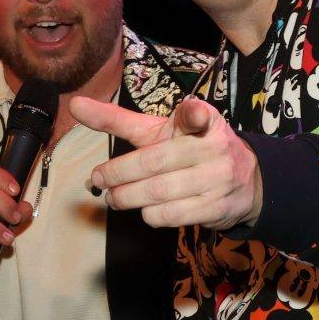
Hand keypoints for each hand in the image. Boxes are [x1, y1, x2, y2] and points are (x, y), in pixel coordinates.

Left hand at [72, 95, 261, 230]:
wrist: (244, 181)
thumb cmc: (189, 148)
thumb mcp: (160, 129)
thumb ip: (118, 119)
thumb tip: (75, 105)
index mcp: (204, 120)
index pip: (196, 115)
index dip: (194, 115)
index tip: (193, 112)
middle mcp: (214, 148)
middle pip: (154, 162)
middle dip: (118, 173)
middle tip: (98, 179)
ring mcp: (217, 180)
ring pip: (159, 192)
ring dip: (127, 197)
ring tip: (113, 197)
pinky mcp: (215, 208)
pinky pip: (171, 215)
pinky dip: (150, 214)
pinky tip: (144, 209)